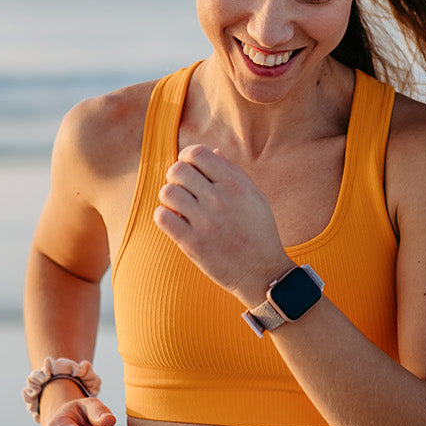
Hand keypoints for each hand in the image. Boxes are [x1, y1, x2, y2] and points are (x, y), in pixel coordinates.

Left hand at [153, 144, 290, 301]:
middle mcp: (219, 199)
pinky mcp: (192, 243)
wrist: (263, 273)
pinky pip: (162, 217)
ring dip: (169, 197)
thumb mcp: (255, 197)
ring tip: (178, 207)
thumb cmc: (260, 232)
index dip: (187, 157)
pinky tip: (175, 222)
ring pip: (167, 192)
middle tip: (182, 188)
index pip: (197, 153)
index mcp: (235, 185)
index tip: (189, 168)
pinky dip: (164, 216)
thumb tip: (213, 152)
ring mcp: (205, 222)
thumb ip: (233, 173)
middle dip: (175, 176)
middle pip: (178, 170)